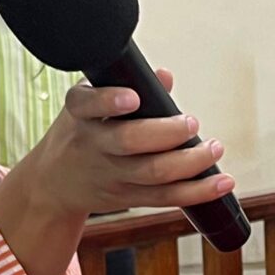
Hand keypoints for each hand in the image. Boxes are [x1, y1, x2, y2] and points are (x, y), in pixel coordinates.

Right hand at [0, 69, 236, 274]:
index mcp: (80, 114)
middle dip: (165, 133)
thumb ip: (126, 86)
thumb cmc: (81, 132)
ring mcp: (110, 175)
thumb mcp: (90, 104)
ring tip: (213, 149)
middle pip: (128, 142)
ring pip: (152, 173)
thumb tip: (165, 76)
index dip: (109, 100)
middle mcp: (93, 145)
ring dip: (189, 163)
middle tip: (192, 122)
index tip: (132, 97)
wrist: (54, 184)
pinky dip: (197, 192)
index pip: (87, 104)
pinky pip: (166, 198)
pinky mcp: (128, 197)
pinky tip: (221, 183)